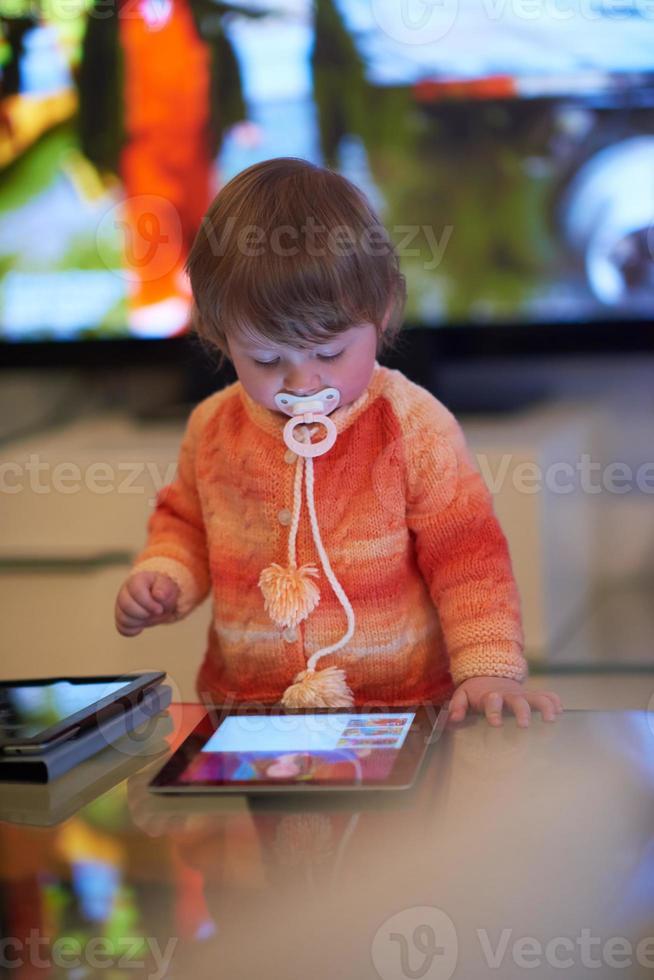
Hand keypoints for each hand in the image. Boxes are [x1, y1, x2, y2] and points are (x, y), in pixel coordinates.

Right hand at [115, 571, 179, 636]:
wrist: (160, 600)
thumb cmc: (163, 591)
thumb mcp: (168, 587)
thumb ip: (164, 589)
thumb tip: (159, 595)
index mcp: (136, 580)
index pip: (136, 590)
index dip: (148, 603)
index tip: (159, 609)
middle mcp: (125, 591)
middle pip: (126, 605)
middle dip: (144, 613)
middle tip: (155, 613)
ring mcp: (121, 605)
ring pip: (122, 617)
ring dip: (139, 621)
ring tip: (149, 617)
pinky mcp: (121, 617)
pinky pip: (122, 628)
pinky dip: (132, 630)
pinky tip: (141, 626)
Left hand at [448, 676, 562, 727]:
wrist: (489, 676)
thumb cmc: (476, 693)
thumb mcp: (463, 696)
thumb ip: (458, 706)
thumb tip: (454, 719)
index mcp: (491, 696)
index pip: (492, 701)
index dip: (494, 711)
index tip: (495, 723)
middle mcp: (509, 695)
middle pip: (518, 701)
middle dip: (522, 711)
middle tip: (525, 725)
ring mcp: (523, 694)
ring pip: (537, 697)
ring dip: (545, 706)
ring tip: (552, 719)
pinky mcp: (532, 695)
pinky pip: (547, 695)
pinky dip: (554, 701)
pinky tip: (561, 711)